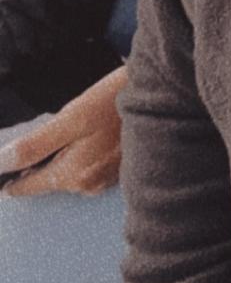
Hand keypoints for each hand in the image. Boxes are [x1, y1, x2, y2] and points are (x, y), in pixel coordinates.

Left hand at [0, 65, 127, 195]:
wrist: (162, 96)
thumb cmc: (116, 101)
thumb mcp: (72, 117)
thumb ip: (34, 145)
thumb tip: (0, 163)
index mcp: (73, 175)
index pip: (27, 186)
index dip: (9, 177)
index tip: (2, 173)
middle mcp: (89, 185)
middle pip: (49, 179)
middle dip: (39, 162)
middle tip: (44, 135)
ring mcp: (106, 181)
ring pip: (68, 174)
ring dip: (61, 157)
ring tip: (70, 131)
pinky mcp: (120, 171)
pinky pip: (87, 168)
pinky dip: (80, 155)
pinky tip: (88, 134)